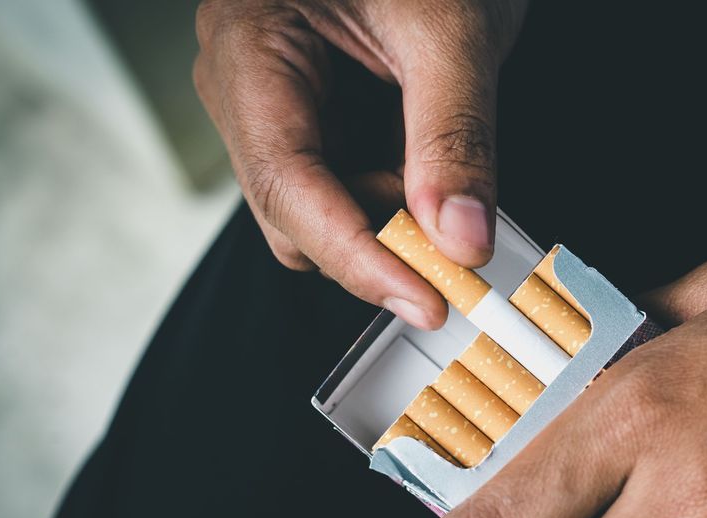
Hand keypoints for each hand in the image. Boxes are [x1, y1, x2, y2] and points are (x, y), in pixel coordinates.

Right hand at [194, 0, 527, 327]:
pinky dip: (391, 200)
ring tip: (443, 183)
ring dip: (386, 222)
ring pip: (315, 210)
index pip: (288, 183)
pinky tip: (427, 176)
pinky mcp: (308, 116)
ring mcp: (271, 103)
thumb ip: (456, 136)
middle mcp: (244, 81)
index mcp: (251, 45)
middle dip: (376, 241)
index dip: (358, 256)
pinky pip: (338, 186)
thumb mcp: (450, 30)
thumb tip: (462, 239)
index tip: (427, 299)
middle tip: (458, 245)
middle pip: (292, 212)